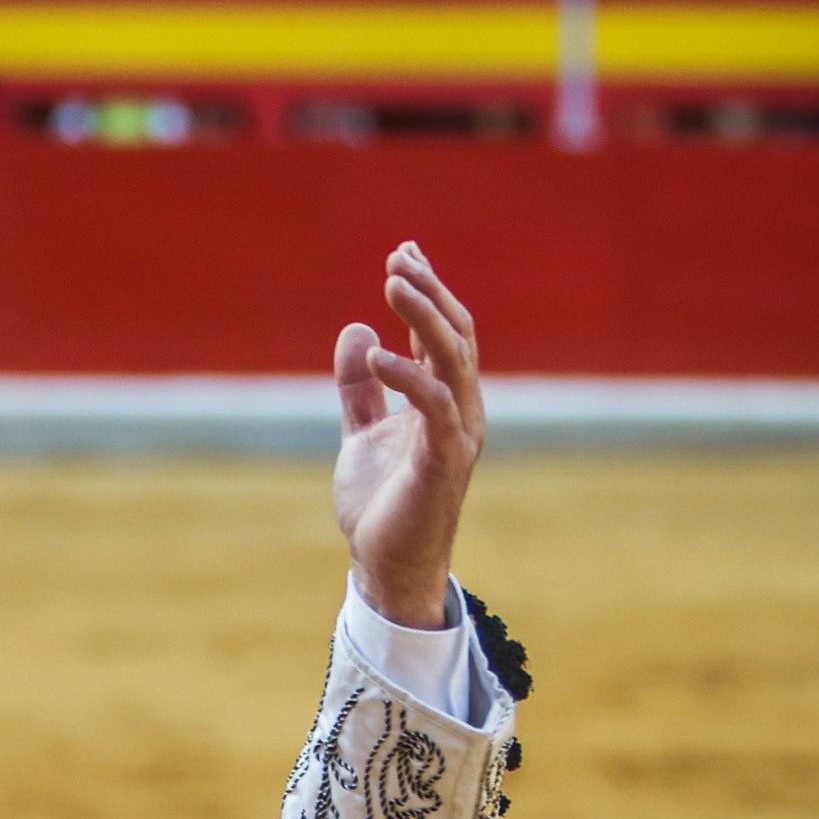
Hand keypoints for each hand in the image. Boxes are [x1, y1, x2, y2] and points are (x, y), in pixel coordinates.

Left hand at [331, 242, 485, 629]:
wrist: (384, 564)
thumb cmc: (381, 503)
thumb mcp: (361, 432)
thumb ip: (359, 387)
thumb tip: (358, 331)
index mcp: (444, 401)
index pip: (444, 333)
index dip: (428, 291)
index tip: (402, 253)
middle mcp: (460, 411)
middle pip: (455, 335)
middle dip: (429, 293)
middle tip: (398, 259)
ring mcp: (456, 435)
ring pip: (453, 360)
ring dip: (425, 318)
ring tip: (393, 284)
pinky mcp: (442, 462)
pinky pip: (434, 407)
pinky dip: (408, 375)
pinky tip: (377, 354)